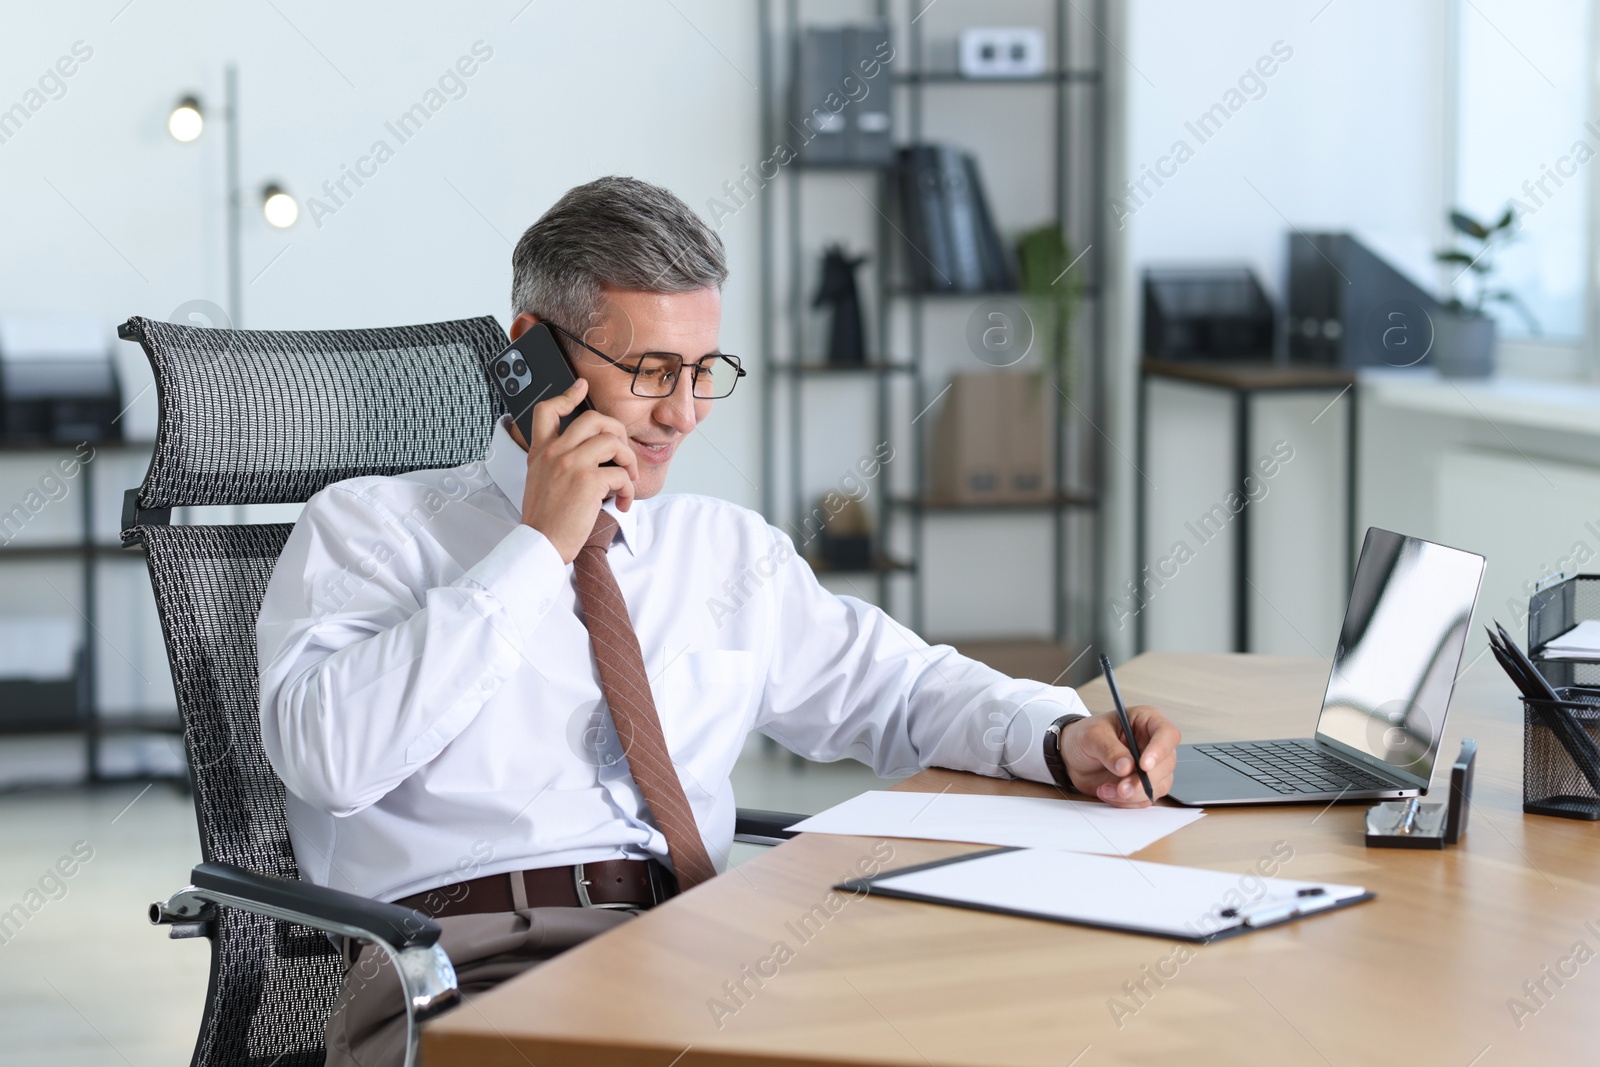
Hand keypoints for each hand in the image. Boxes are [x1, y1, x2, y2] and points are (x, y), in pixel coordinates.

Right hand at [519, 378, 639, 562]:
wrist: (539, 543)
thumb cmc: (545, 519)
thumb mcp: (539, 480)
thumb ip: (555, 461)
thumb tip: (590, 453)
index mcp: (541, 451)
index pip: (547, 410)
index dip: (567, 395)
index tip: (581, 386)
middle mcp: (554, 452)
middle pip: (593, 419)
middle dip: (617, 431)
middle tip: (623, 452)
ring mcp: (571, 464)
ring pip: (613, 442)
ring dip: (629, 460)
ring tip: (627, 479)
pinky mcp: (588, 481)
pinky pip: (622, 474)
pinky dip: (629, 490)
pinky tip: (622, 503)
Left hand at [1058, 706, 1179, 806]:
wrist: (1072, 757)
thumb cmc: (1085, 736)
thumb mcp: (1091, 736)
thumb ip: (1109, 750)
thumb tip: (1127, 767)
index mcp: (1147, 721)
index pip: (1167, 733)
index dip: (1160, 750)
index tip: (1143, 765)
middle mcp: (1153, 744)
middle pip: (1166, 764)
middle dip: (1143, 780)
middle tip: (1122, 787)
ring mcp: (1151, 766)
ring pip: (1159, 785)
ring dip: (1134, 793)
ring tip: (1106, 789)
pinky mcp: (1143, 785)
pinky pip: (1145, 798)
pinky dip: (1127, 801)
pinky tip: (1108, 792)